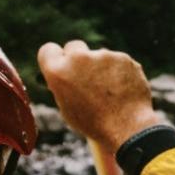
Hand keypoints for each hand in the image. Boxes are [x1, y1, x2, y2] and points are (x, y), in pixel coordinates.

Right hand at [37, 40, 163, 149]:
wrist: (126, 128)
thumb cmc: (94, 123)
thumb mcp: (68, 107)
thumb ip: (65, 85)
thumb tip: (68, 74)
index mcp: (58, 71)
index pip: (48, 50)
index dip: (56, 58)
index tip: (62, 63)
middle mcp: (78, 58)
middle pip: (74, 46)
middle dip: (79, 58)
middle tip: (88, 76)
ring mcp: (102, 55)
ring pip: (99, 56)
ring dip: (102, 67)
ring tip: (111, 92)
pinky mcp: (123, 58)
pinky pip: (118, 62)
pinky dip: (121, 72)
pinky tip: (124, 90)